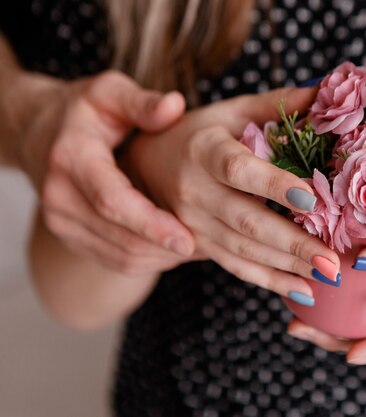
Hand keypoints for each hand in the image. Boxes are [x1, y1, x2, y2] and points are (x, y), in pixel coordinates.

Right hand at [17, 70, 194, 273]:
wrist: (37, 133)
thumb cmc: (83, 110)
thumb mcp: (110, 93)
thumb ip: (142, 103)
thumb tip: (175, 104)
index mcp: (71, 157)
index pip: (112, 201)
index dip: (151, 223)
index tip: (186, 239)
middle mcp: (59, 197)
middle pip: (121, 236)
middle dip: (166, 245)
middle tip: (211, 244)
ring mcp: (60, 223)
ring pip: (122, 255)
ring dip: (163, 256)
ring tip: (202, 245)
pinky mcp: (70, 238)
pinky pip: (117, 260)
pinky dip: (151, 258)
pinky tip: (177, 246)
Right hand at [125, 87, 341, 298]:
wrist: (147, 168)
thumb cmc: (200, 133)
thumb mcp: (231, 111)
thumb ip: (276, 104)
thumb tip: (326, 91)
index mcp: (204, 151)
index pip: (238, 169)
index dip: (272, 185)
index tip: (311, 199)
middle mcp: (195, 191)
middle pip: (245, 221)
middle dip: (291, 243)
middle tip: (332, 260)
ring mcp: (193, 224)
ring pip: (242, 250)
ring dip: (286, 267)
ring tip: (327, 276)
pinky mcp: (197, 245)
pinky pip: (234, 267)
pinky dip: (269, 281)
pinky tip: (302, 291)